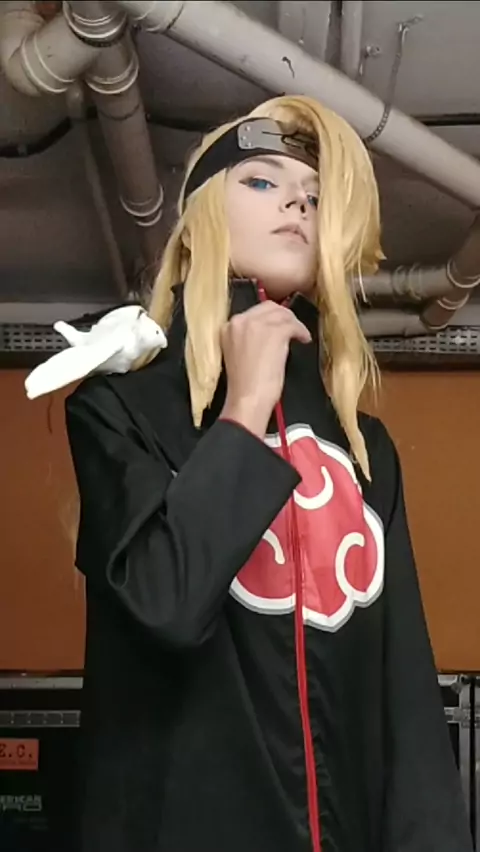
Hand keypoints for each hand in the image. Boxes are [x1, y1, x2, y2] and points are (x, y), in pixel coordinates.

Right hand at [219, 301, 311, 437]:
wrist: (247, 398)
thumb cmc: (243, 386)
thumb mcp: (238, 354)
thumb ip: (247, 338)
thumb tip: (267, 333)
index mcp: (228, 327)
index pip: (253, 312)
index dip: (269, 318)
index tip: (278, 326)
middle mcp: (240, 321)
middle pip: (269, 307)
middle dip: (283, 316)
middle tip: (292, 327)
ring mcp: (257, 325)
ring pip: (283, 314)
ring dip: (294, 323)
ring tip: (300, 335)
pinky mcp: (274, 333)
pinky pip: (293, 325)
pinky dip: (301, 331)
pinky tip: (304, 340)